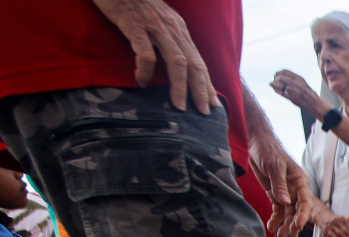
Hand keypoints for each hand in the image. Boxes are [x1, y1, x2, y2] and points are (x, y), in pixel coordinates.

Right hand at [92, 0, 213, 112]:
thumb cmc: (134, 2)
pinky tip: (142, 81)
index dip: (207, 84)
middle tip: (204, 113)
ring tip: (179, 106)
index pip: (198, 61)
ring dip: (179, 86)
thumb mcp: (158, 19)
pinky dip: (146, 71)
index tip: (214, 105)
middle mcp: (172, 28)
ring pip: (176, 61)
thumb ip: (167, 39)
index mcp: (179, 29)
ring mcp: (154, 26)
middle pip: (193, 64)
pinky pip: (146, 53)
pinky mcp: (135, 24)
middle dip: (200, 90)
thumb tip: (175, 67)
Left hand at [246, 122, 309, 236]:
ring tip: (280, 235)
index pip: (305, 201)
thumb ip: (279, 185)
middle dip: (294, 223)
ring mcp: (286, 193)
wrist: (258, 145)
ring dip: (285, 224)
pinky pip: (278, 210)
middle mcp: (295, 190)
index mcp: (300, 182)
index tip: (297, 225)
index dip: (303, 215)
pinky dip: (275, 219)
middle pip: (298, 210)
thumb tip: (286, 202)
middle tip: (289, 234)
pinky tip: (271, 226)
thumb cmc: (269, 152)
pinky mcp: (276, 195)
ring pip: (288, 213)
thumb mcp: (274, 167)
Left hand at [270, 70, 324, 115]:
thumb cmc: (309, 93)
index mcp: (299, 78)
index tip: (276, 74)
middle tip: (274, 80)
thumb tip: (283, 75)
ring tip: (272, 84)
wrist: (315, 103)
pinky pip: (281, 93)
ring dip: (274, 84)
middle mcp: (296, 83)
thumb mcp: (303, 83)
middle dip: (275, 78)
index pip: (285, 72)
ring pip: (279, 85)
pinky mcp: (292, 98)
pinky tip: (275, 89)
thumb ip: (294, 79)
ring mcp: (294, 91)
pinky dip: (276, 90)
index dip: (278, 72)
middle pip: (281, 77)